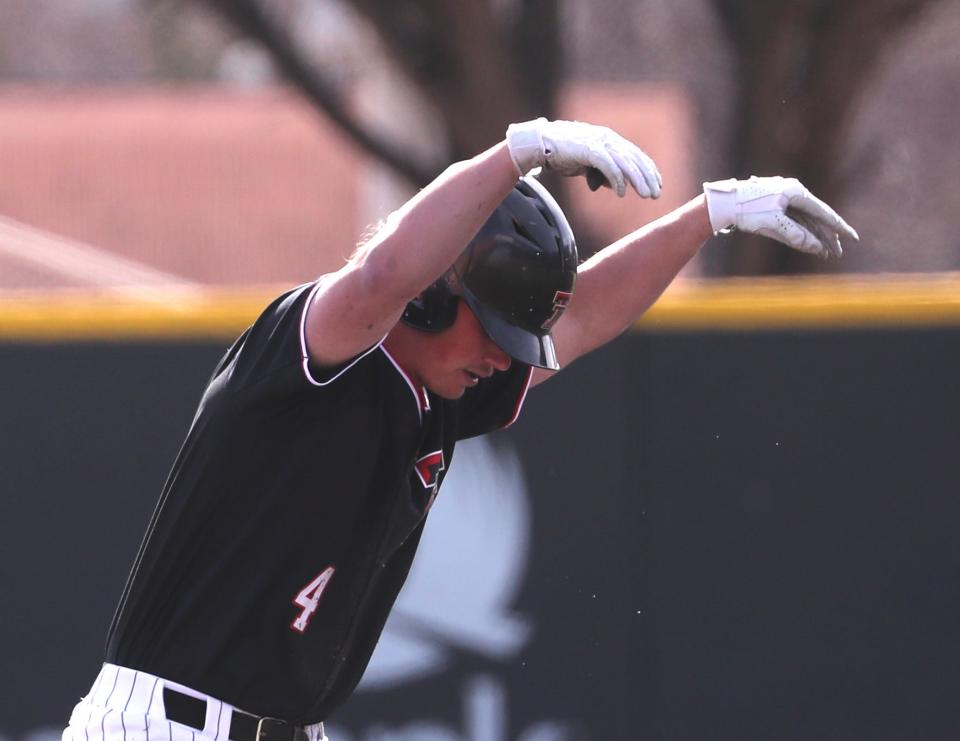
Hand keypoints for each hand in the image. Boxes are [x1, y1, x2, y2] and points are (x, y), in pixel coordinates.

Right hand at [506, 118, 661, 197]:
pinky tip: (621, 193)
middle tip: (656, 194)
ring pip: (625, 162)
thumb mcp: (588, 164)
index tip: (657, 184)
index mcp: (609, 139)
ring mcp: (598, 142)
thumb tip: (617, 184)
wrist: (540, 144)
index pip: (636, 154)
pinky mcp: (589, 149)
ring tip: (646, 195)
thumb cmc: (563, 153)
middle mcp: (608, 138)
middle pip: (635, 158)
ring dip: (637, 180)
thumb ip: (603, 172)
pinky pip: (609, 166)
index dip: (648, 170)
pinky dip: (617, 180)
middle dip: (648, 177)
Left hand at [702, 176, 858, 257]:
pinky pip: (794, 220)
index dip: (838, 226)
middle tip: (836, 253)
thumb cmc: (746, 211)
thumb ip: (795, 235)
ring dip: (814, 236)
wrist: (722, 203)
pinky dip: (801, 232)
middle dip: (826, 236)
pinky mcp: (774, 205)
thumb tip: (816, 247)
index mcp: (795, 192)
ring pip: (805, 220)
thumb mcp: (772, 224)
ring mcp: (783, 198)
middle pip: (815, 217)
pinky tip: (809, 244)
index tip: (852, 237)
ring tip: (824, 253)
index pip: (823, 212)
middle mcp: (792, 192)